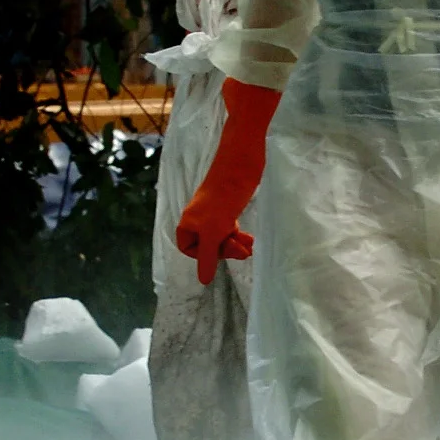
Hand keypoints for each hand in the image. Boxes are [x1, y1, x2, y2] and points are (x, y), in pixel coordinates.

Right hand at [175, 78, 279, 285]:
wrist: (243, 158)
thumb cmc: (227, 193)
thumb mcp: (217, 228)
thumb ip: (210, 255)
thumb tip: (203, 281)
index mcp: (189, 221)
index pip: (189, 249)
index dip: (206, 256)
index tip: (222, 252)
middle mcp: (198, 217)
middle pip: (208, 244)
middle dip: (225, 250)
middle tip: (245, 250)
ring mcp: (214, 210)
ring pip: (221, 236)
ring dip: (235, 244)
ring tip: (250, 245)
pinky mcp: (229, 203)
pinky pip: (230, 226)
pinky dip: (239, 234)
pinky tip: (249, 237)